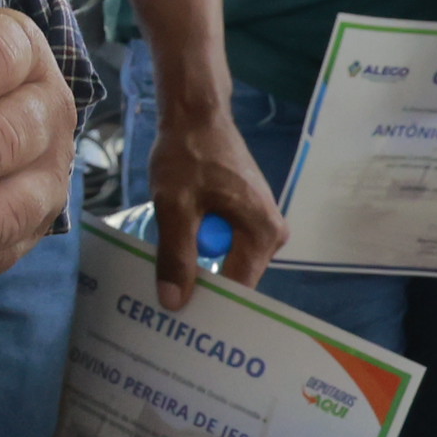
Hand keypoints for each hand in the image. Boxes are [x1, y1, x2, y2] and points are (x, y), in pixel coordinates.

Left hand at [142, 99, 285, 302]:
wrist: (196, 112)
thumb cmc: (188, 155)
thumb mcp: (175, 206)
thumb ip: (176, 255)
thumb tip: (175, 303)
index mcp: (264, 235)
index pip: (239, 288)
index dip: (210, 305)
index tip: (183, 324)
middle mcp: (272, 234)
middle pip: (234, 276)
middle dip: (202, 287)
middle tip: (165, 305)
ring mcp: (260, 223)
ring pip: (225, 260)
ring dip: (197, 264)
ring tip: (165, 278)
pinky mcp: (246, 213)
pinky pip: (223, 242)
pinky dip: (199, 245)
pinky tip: (176, 249)